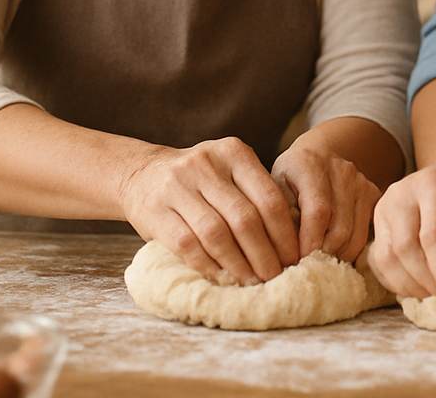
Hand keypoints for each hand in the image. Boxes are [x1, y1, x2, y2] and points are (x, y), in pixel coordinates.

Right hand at [118, 136, 299, 283]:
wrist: (141, 174)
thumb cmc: (199, 180)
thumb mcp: (228, 170)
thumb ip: (255, 193)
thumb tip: (292, 241)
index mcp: (233, 152)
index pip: (269, 197)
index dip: (285, 233)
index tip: (295, 258)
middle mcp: (206, 164)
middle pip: (245, 218)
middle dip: (265, 254)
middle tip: (277, 277)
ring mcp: (178, 186)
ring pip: (217, 234)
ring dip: (238, 265)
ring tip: (253, 282)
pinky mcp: (156, 212)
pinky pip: (188, 246)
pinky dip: (209, 266)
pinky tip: (222, 278)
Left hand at [270, 141, 379, 263]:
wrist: (319, 153)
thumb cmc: (290, 177)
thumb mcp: (274, 188)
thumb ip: (278, 216)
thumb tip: (282, 257)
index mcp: (309, 164)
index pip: (317, 211)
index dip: (309, 242)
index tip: (296, 263)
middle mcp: (341, 170)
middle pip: (339, 228)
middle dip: (322, 255)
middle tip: (306, 270)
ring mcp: (361, 182)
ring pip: (355, 236)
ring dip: (337, 257)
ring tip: (319, 265)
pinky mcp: (375, 195)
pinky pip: (366, 234)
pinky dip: (351, 251)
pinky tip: (334, 255)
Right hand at [371, 161, 435, 298]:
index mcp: (433, 183)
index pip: (433, 235)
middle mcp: (402, 192)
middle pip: (405, 247)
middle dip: (426, 281)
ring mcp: (384, 206)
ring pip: (387, 257)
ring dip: (410, 285)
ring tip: (432, 296)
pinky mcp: (375, 222)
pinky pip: (377, 260)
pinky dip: (395, 282)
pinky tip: (416, 290)